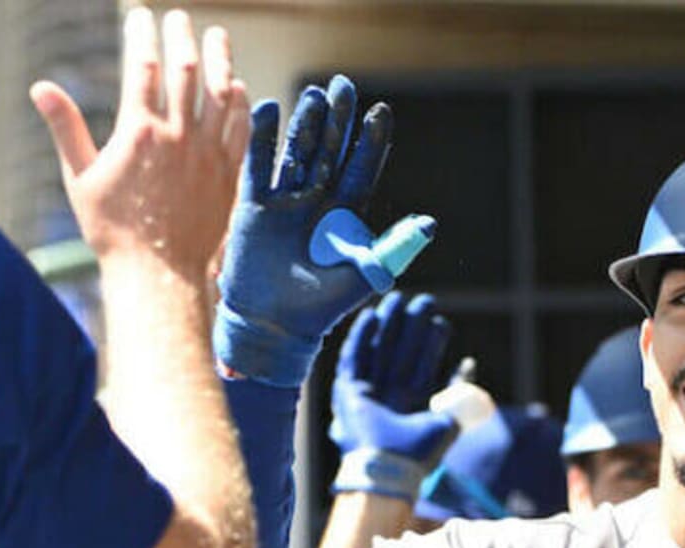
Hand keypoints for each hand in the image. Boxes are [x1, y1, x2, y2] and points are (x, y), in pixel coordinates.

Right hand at [31, 8, 248, 283]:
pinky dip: (240, 103)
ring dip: (221, 60)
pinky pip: (241, 130)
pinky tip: (238, 88)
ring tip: (218, 37)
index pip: (143, 64)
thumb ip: (65, 128)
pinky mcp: (228, 176)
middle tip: (180, 18)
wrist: (158, 275)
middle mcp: (179, 137)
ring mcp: (208, 155)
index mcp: (139, 132)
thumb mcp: (79, 178)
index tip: (139, 14)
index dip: (142, 32)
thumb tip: (40, 86)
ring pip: (222, 94)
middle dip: (183, 37)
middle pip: (187, 69)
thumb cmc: (113, 232)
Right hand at [215, 74, 432, 386]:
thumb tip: (429, 226)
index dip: (370, 142)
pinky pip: (258, 164)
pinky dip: (261, 138)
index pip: (361, 168)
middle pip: (330, 150)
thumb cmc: (322, 307)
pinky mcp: (254, 203)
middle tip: (344, 86)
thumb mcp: (363, 275)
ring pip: (297, 152)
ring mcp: (286, 198)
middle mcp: (317, 199)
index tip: (380, 112)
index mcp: (346, 212)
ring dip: (305, 124)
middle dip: (338, 121)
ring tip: (315, 95)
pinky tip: (267, 108)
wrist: (274, 324)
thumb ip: (393, 248)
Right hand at [330, 292, 465, 499]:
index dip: (430, 341)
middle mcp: (388, 395)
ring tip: (396, 299)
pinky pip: (353, 358)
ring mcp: (367, 392)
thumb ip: (457, 392)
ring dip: (387, 324)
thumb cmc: (419, 452)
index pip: (421, 363)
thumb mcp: (447, 418)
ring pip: (378, 349)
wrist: (390, 468)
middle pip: (400, 351)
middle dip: (411, 326)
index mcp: (410, 402)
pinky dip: (360, 337)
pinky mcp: (348, 391)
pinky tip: (370, 316)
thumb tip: (468, 365)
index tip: (440, 320)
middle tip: (423, 300)